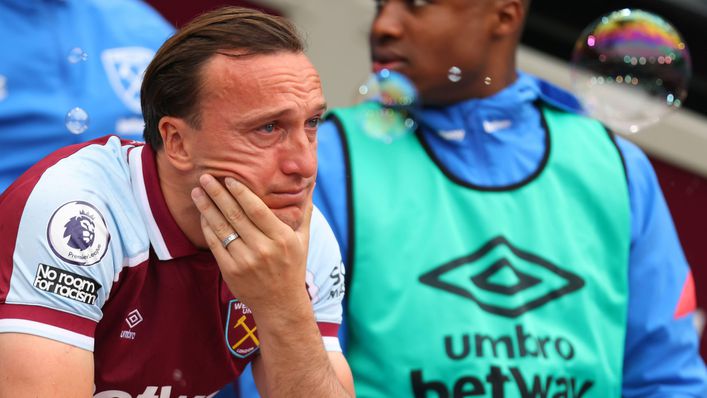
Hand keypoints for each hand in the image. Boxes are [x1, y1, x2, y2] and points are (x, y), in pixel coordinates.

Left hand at [191, 174, 312, 313]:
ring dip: (207, 208)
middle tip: (205, 177)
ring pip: (222, 228)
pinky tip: (202, 215)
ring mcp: (245, 261)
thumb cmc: (292, 268)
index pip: (257, 209)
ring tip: (197, 192)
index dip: (241, 192)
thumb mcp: (303, 240)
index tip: (228, 178)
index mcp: (281, 238)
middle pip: (235, 215)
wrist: (280, 305)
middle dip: (217, 194)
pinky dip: (207, 228)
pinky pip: (215, 245)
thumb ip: (304, 212)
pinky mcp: (231, 271)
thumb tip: (312, 185)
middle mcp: (263, 249)